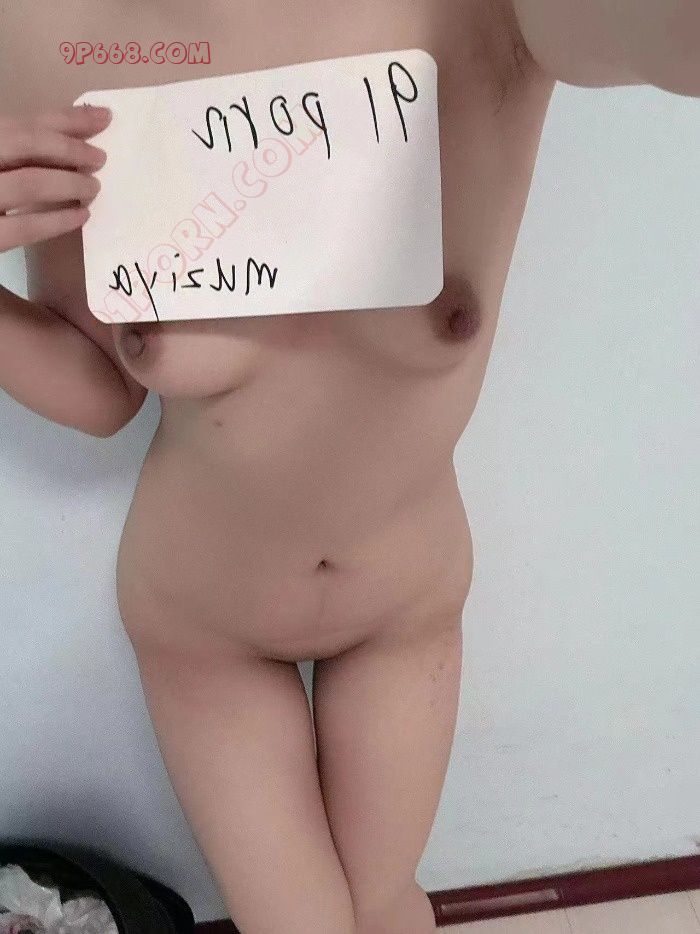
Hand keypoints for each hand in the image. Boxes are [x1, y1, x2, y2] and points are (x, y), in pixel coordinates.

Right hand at [0, 104, 110, 250]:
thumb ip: (17, 152)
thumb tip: (71, 141)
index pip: (21, 122)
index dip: (66, 118)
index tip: (102, 117)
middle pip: (25, 142)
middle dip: (70, 148)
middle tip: (100, 158)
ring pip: (29, 182)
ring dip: (69, 183)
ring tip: (93, 187)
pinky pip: (25, 227)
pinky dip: (58, 221)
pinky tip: (81, 216)